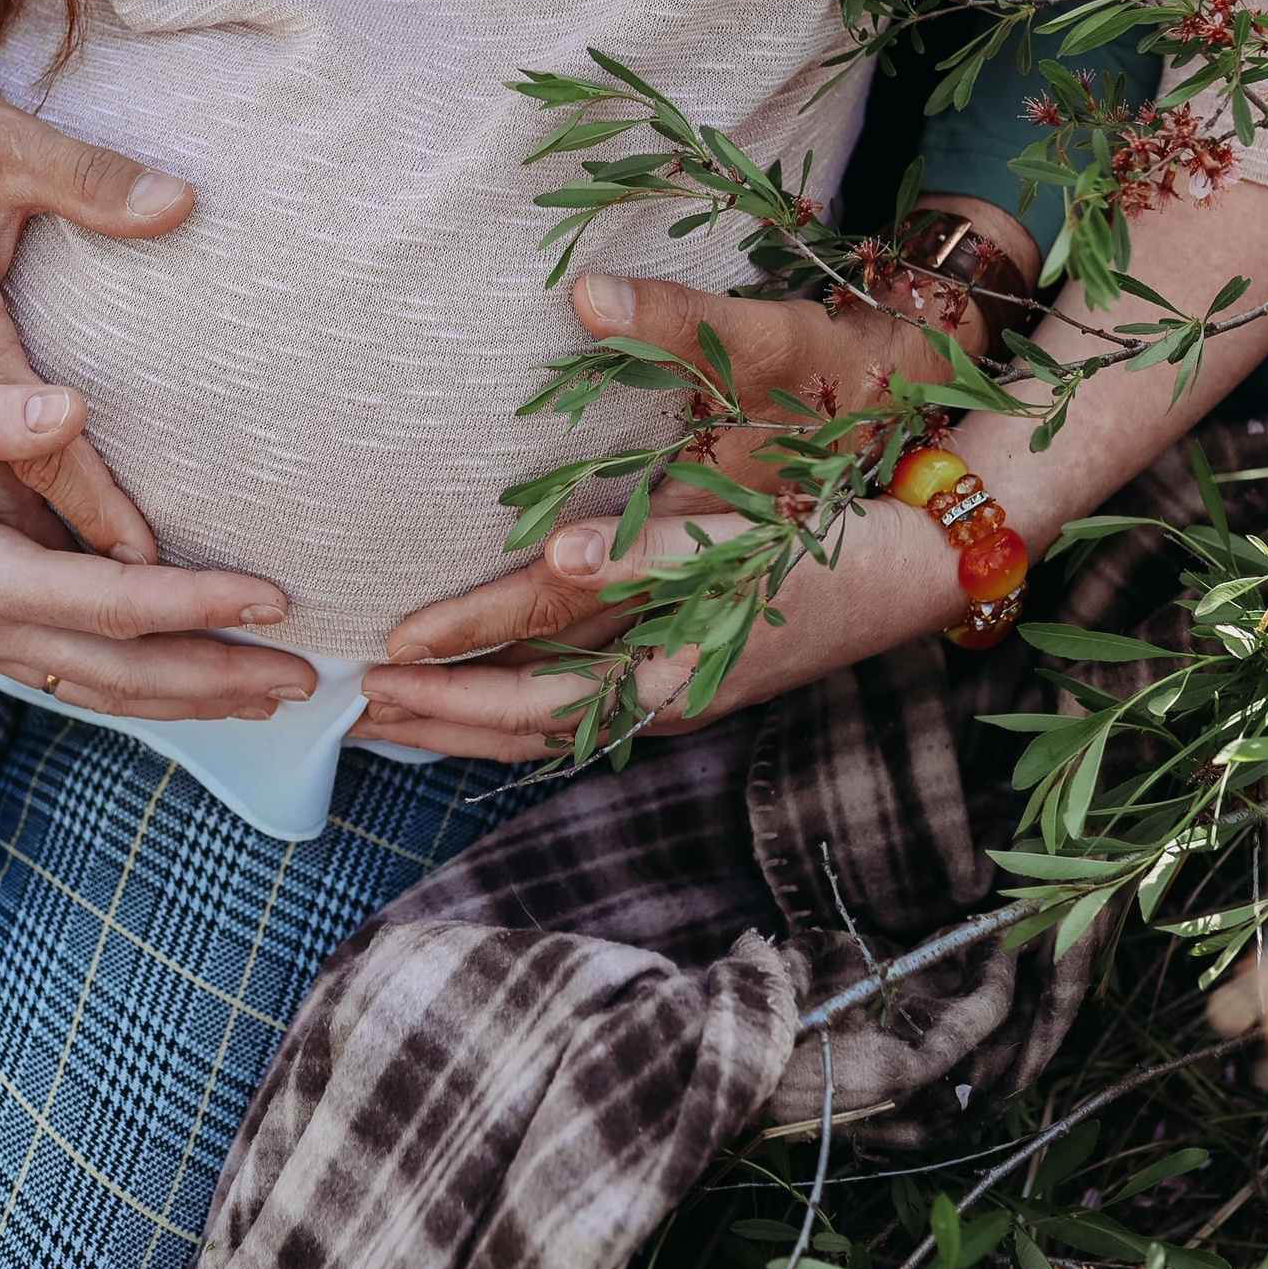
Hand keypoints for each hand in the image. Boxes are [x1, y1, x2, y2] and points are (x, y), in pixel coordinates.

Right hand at [0, 373, 317, 721]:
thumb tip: (70, 411)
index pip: (113, 605)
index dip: (198, 605)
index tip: (274, 600)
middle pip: (125, 673)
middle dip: (219, 679)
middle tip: (308, 681)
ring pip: (107, 690)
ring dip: (193, 698)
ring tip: (273, 697)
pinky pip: (81, 679)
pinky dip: (146, 688)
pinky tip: (194, 686)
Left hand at [354, 493, 960, 759]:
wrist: (923, 565)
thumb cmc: (835, 549)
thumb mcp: (746, 541)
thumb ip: (653, 551)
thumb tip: (558, 559)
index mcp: (666, 674)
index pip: (530, 689)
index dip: (452, 679)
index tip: (376, 663)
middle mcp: (659, 698)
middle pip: (522, 728)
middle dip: (432, 720)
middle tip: (344, 706)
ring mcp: (672, 694)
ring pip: (544, 726)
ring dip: (463, 722)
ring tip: (388, 712)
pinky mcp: (684, 674)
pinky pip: (576, 708)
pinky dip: (515, 709)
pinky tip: (486, 692)